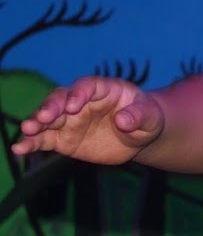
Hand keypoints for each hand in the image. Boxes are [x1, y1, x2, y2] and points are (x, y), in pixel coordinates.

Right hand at [9, 76, 163, 163]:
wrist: (139, 136)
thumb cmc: (146, 119)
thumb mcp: (150, 116)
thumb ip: (139, 116)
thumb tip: (123, 121)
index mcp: (103, 89)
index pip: (86, 86)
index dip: (78, 94)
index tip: (74, 106)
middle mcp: (80, 102)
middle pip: (60, 99)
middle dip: (51, 107)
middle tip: (43, 117)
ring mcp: (69, 120)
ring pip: (47, 118)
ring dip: (35, 123)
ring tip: (27, 130)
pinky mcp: (63, 138)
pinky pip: (44, 139)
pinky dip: (31, 143)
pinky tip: (19, 149)